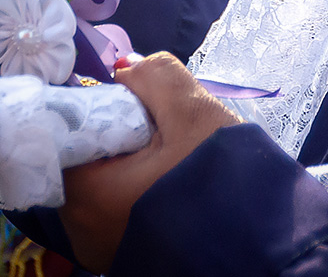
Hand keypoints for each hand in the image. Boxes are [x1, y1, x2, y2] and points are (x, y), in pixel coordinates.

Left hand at [59, 53, 240, 272]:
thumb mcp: (193, 112)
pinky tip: (166, 183)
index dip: (93, 109)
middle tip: (154, 129)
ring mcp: (98, 247)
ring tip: (166, 156)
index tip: (127, 104)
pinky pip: (111, 210)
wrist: (263, 246)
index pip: (64, 133)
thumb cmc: (220, 181)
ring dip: (123, 163)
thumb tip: (124, 69)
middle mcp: (78, 227)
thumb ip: (154, 76)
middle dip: (112, 136)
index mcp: (84, 192)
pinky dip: (131, 190)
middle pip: (80, 159)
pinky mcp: (119, 257)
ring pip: (97, 184)